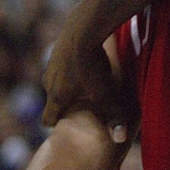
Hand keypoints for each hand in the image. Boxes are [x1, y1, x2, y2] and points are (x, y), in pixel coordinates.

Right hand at [42, 20, 129, 142]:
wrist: (84, 29)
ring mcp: (50, 63)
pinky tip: (86, 60)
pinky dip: (71, 64)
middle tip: (80, 104)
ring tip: (85, 81)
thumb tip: (121, 140)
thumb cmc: (94, 66)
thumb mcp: (107, 94)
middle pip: (53, 98)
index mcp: (56, 97)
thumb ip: (114, 118)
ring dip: (66, 81)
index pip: (48, 118)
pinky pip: (62, 62)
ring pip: (56, 78)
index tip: (63, 126)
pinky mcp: (56, 47)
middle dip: (63, 103)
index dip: (55, 124)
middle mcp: (48, 81)